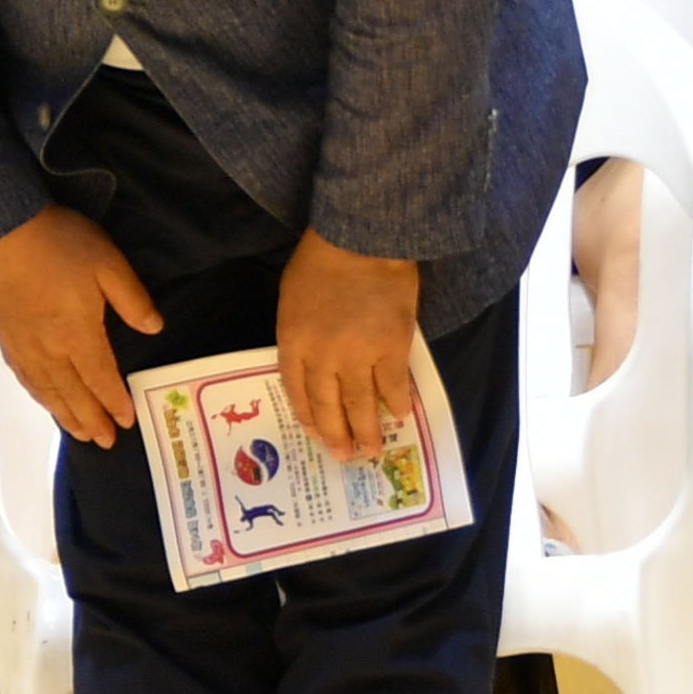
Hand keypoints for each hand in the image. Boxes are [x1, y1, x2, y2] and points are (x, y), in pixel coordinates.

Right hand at [0, 202, 166, 446]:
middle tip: (106, 442)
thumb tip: (154, 329)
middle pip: (74, 394)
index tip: (126, 420)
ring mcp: (25, 347)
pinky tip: (45, 401)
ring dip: (66, 416)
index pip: (101, 378)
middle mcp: (51, 350)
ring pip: (48, 392)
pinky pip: (25, 379)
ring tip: (80, 434)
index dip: (115, 402)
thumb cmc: (61, 245)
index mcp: (79, 334)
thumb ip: (133, 300)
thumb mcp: (109, 264)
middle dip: (92, 420)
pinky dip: (39, 397)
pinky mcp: (6, 339)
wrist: (6, 231)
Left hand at [274, 228, 425, 460]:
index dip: (308, 417)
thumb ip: (299, 335)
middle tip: (345, 456)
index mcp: (293, 342)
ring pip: (361, 405)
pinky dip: (398, 403)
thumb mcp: (291, 298)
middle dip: (336, 435)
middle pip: (328, 406)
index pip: (297, 392)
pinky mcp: (391, 348)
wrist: (362, 238)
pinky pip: (394, 386)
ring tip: (372, 449)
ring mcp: (358, 355)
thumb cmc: (322, 260)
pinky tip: (401, 415)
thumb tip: (312, 366)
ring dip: (367, 431)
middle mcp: (322, 357)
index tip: (315, 435)